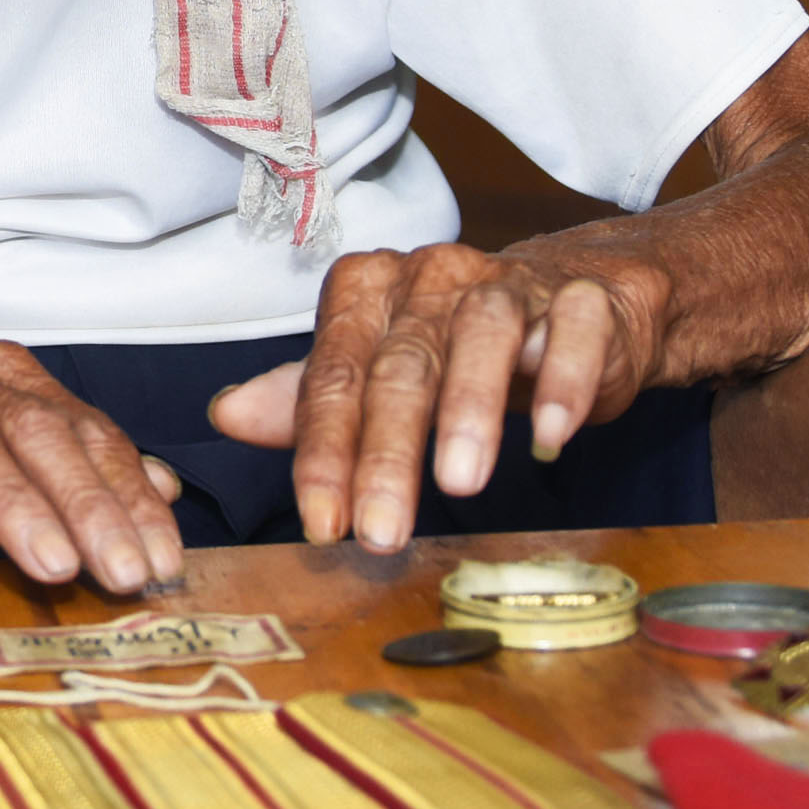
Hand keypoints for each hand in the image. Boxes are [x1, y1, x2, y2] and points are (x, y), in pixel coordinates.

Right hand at [0, 340, 191, 588]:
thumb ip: (72, 483)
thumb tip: (165, 492)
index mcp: (1, 383)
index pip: (83, 432)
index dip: (129, 495)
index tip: (166, 561)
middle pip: (33, 430)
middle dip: (89, 504)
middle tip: (128, 573)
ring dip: (14, 503)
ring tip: (53, 566)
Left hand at [207, 236, 674, 552]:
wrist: (576, 307)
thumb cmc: (457, 347)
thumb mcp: (378, 371)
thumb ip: (309, 397)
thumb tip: (226, 415)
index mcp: (368, 290)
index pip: (334, 374)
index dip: (323, 451)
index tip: (321, 523)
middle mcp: (431, 276)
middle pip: (401, 365)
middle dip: (387, 454)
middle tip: (380, 532)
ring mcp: (509, 283)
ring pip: (482, 335)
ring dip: (469, 409)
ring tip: (459, 484)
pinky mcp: (582, 303)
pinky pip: (573, 331)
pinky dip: (563, 380)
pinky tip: (553, 437)